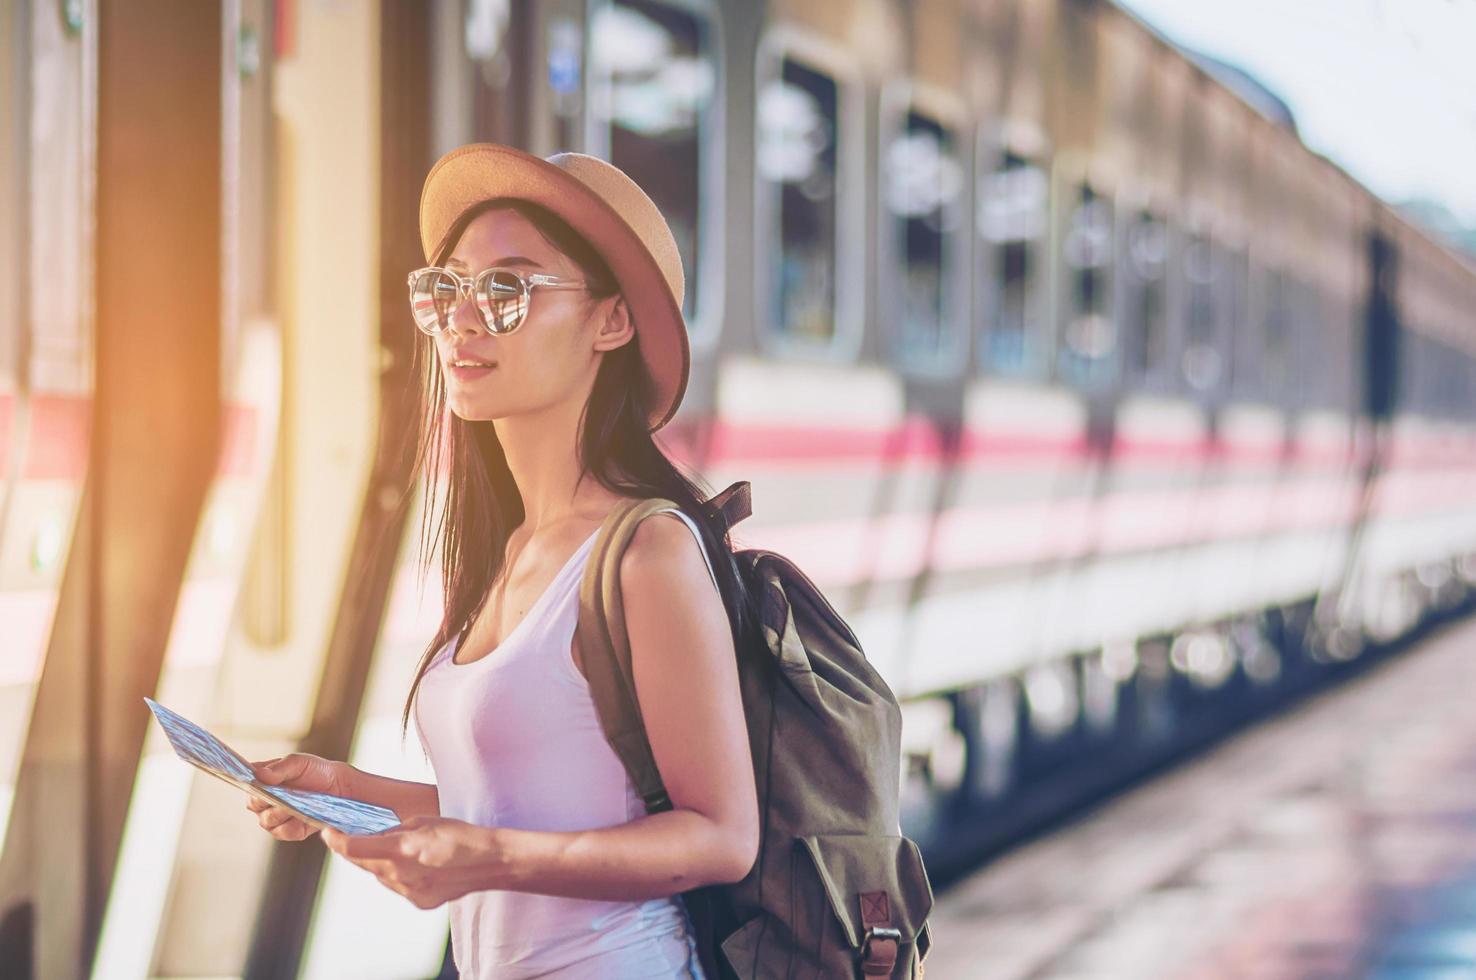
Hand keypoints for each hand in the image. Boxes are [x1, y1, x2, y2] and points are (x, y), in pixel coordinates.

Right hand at [246, 752, 352, 841]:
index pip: (247, 784)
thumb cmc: (314, 771)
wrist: (337, 786)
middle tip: (286, 792)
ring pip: (267, 820)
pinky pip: (284, 832)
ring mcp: (273, 817)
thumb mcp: (299, 763)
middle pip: (254, 804)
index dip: (252, 785)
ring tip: (299, 801)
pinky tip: (304, 814)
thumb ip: (279, 768)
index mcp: (261, 780)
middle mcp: (263, 801)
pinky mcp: (289, 831)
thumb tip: (259, 775)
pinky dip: (294, 824)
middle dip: (269, 800)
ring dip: (282, 812)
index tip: (263, 784)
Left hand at [320, 815, 503, 909]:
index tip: (328, 833)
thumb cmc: (459, 835)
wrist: (488, 862)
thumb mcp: (423, 821)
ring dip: (381, 863)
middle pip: (364, 863)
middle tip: (353, 837)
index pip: (355, 848)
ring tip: (399, 850)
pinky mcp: (418, 901)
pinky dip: (400, 876)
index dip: (336, 840)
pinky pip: (398, 887)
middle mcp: (400, 874)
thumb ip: (396, 830)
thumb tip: (379, 835)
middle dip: (356, 850)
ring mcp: (408, 891)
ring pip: (381, 876)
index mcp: (400, 848)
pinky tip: (417, 866)